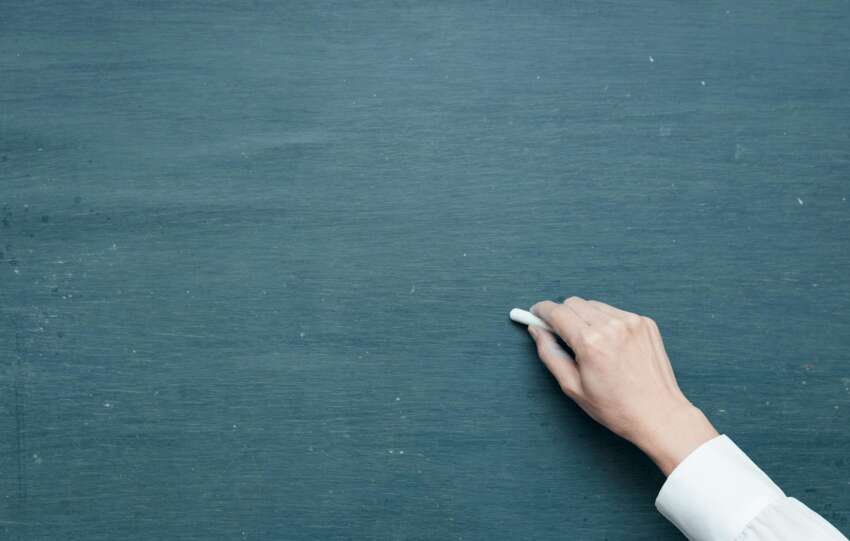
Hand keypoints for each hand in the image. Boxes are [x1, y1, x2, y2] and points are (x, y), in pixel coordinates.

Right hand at [527, 297, 717, 475]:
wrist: (659, 413)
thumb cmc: (615, 407)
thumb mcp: (572, 386)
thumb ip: (550, 353)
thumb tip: (537, 330)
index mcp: (590, 342)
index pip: (556, 311)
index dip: (541, 311)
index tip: (535, 314)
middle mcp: (611, 325)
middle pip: (573, 303)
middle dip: (562, 314)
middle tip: (560, 334)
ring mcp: (631, 321)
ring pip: (594, 305)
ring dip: (584, 317)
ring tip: (589, 343)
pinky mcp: (645, 322)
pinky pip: (614, 312)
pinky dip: (606, 322)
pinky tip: (610, 344)